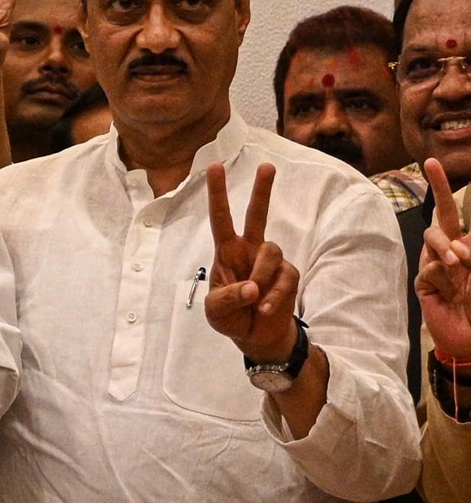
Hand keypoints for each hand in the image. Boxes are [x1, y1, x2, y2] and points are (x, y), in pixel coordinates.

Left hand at [204, 162, 300, 361]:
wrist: (256, 336)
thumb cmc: (230, 317)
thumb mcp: (216, 311)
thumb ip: (227, 298)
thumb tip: (251, 287)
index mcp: (226, 252)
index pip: (221, 218)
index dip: (217, 193)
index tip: (214, 166)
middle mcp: (249, 250)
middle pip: (257, 215)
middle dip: (262, 190)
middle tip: (267, 166)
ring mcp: (270, 262)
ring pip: (271, 252)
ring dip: (261, 276)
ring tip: (254, 298)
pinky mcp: (288, 276)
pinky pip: (284, 279)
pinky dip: (273, 297)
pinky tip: (264, 308)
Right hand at [418, 157, 470, 360]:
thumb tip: (457, 241)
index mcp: (467, 247)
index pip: (458, 214)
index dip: (444, 190)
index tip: (432, 164)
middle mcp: (450, 251)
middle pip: (441, 216)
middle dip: (438, 188)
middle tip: (430, 164)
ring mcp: (434, 265)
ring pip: (434, 240)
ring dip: (448, 250)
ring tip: (459, 267)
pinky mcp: (423, 282)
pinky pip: (429, 267)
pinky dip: (442, 277)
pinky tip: (449, 292)